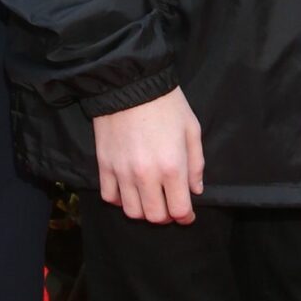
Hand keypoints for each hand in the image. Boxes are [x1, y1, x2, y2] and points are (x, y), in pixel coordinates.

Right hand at [93, 88, 204, 222]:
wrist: (130, 83)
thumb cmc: (167, 104)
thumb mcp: (191, 130)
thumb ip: (196, 164)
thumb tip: (195, 190)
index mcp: (172, 167)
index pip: (179, 209)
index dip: (186, 217)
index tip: (188, 215)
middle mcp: (146, 175)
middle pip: (155, 217)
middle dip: (166, 216)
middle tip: (169, 205)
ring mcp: (122, 172)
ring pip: (131, 212)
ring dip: (143, 210)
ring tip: (149, 199)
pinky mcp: (104, 165)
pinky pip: (110, 197)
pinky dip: (120, 200)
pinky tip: (129, 190)